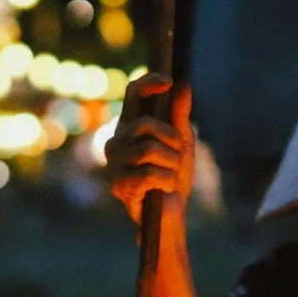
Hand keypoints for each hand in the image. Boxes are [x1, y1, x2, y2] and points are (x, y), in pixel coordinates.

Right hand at [105, 74, 193, 230]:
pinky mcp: (119, 185)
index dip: (148, 83)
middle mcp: (117, 141)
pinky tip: (165, 189)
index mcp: (130, 126)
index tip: (168, 82)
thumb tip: (182, 85)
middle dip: (171, 140)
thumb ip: (180, 115)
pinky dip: (167, 182)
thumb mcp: (182, 142)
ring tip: (170, 176)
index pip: (133, 94)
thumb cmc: (173, 175)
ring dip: (172, 165)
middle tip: (177, 157)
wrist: (170, 213)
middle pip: (145, 124)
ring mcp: (115, 164)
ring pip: (150, 150)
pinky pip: (150, 174)